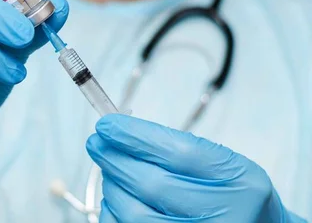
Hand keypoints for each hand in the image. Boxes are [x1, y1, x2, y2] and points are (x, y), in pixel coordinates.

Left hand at [87, 114, 300, 221]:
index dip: (136, 136)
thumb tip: (116, 132)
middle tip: (97, 143)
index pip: (179, 153)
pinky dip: (112, 211)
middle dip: (115, 159)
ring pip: (134, 213)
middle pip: (152, 184)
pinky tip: (117, 197)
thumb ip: (174, 147)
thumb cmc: (228, 194)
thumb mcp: (221, 163)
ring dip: (112, 186)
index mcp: (241, 183)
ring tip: (111, 170)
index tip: (108, 125)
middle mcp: (225, 217)